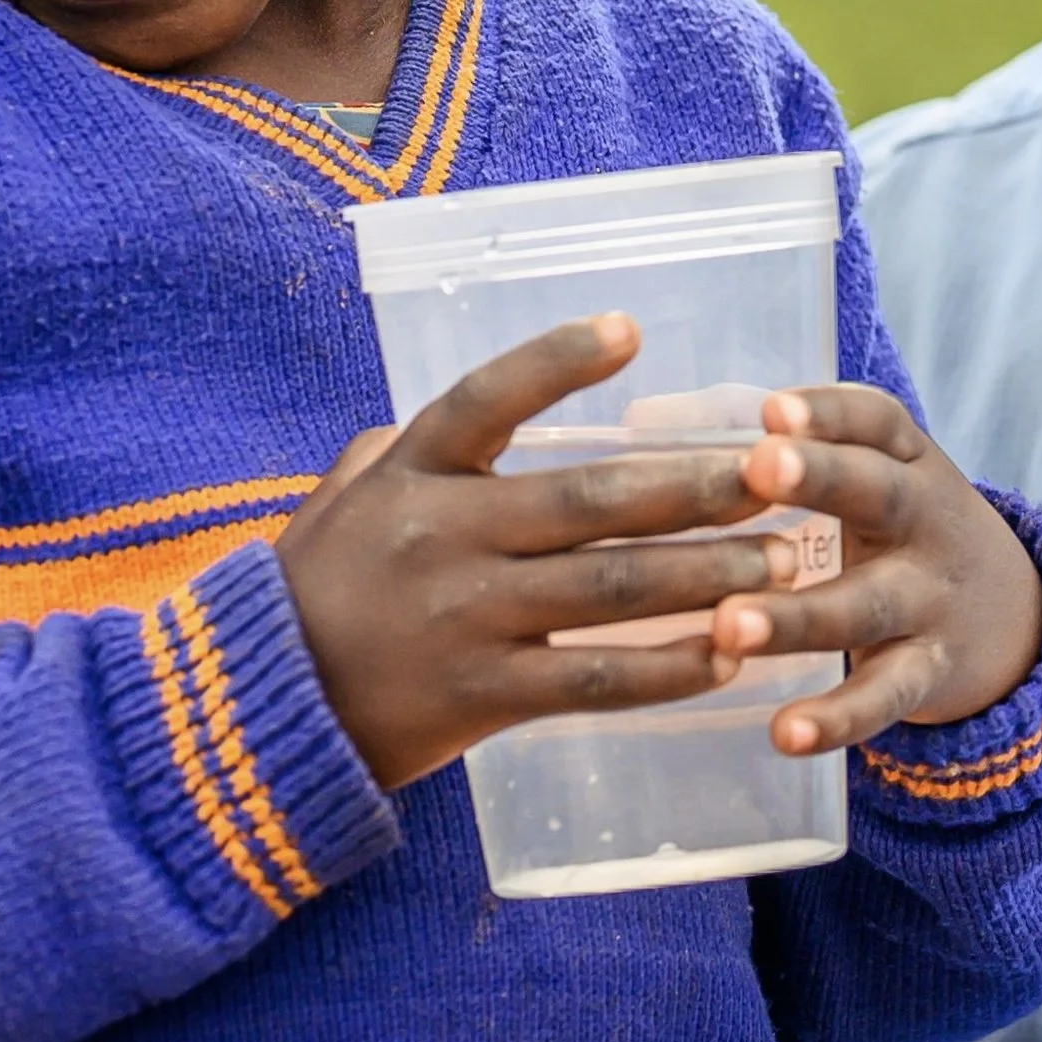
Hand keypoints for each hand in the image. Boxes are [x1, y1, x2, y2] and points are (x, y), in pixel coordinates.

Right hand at [279, 314, 804, 792]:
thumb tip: (487, 411)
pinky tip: (729, 656)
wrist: (258, 712)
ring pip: (612, 589)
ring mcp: (467, 619)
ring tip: (783, 563)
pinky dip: (668, 669)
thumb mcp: (345, 493)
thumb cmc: (314, 586)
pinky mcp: (484, 698)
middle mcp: (444, 535)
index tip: (631, 330)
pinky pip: (595, 681)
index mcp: (411, 472)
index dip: (556, 362)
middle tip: (777, 473)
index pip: (487, 398)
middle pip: (591, 501)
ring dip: (709, 576)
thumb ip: (410, 444)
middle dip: (696, 486)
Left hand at [717, 385, 1041, 755]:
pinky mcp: (929, 672)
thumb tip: (641, 419)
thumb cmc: (896, 527)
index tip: (772, 410)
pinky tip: (785, 734)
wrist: (1012, 615)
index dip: (827, 411)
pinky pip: (885, 697)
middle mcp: (926, 519)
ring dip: (798, 616)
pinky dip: (839, 718)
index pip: (875, 420)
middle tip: (758, 466)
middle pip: (878, 492)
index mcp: (906, 459)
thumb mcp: (867, 473)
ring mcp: (930, 599)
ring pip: (866, 605)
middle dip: (820, 478)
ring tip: (730, 624)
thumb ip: (775, 448)